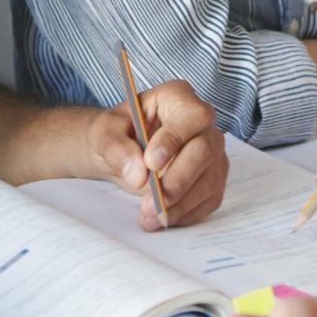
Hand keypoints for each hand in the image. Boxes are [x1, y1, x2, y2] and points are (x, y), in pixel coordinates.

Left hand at [85, 78, 228, 230]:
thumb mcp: (104, 134)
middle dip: (178, 181)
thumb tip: (138, 174)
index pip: (192, 115)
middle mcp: (201, 123)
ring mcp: (211, 150)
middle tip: (151, 203)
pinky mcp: (212, 176)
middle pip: (204, 150)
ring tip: (148, 217)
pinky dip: (186, 213)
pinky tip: (162, 218)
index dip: (175, 139)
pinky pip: (208, 199)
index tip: (150, 163)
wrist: (120, 152)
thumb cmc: (116, 134)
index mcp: (177, 98)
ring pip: (209, 179)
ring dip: (179, 204)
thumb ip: (117, 149)